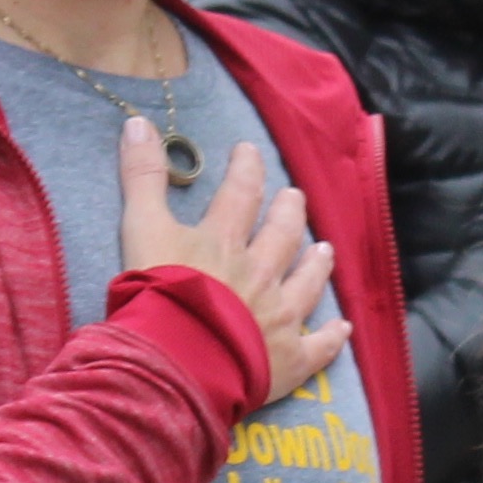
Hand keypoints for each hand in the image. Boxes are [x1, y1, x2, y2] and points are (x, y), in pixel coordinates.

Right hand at [123, 123, 344, 399]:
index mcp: (224, 241)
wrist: (177, 360)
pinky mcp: (286, 359)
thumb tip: (138, 122)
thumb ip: (141, 178)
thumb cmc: (156, 295)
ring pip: (306, 284)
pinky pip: (317, 347)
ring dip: (316, 265)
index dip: (246, 169)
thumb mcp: (141, 229)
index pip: (240, 194)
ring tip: (325, 250)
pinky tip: (344, 328)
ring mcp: (278, 317)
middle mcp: (259, 273)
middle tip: (295, 198)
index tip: (250, 153)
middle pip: (281, 236)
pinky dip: (331, 337)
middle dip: (289, 212)